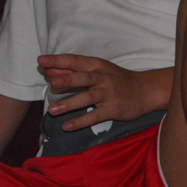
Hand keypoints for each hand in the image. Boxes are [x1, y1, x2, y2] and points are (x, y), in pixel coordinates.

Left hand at [38, 54, 171, 131]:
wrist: (145, 90)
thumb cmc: (116, 79)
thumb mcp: (97, 70)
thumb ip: (73, 71)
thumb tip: (50, 71)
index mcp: (97, 66)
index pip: (75, 61)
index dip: (58, 60)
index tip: (41, 61)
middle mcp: (102, 78)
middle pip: (83, 78)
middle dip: (67, 79)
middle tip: (51, 82)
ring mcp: (108, 94)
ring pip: (87, 98)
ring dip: (69, 104)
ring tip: (52, 111)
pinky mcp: (113, 109)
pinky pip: (95, 116)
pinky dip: (81, 121)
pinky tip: (67, 126)